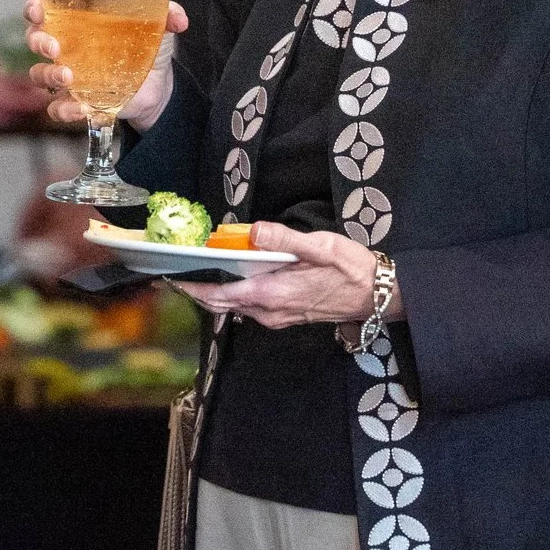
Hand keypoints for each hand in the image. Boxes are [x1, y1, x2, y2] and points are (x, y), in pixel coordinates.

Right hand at [25, 0, 187, 129]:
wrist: (158, 90)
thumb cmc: (147, 49)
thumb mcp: (158, 28)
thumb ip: (167, 16)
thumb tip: (179, 19)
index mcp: (78, 21)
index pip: (44, 8)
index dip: (35, 7)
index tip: (40, 10)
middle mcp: (67, 45)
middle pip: (34, 39)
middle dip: (38, 41)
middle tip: (54, 47)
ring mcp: (68, 75)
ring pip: (38, 74)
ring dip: (48, 75)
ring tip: (68, 78)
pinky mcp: (76, 101)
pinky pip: (56, 108)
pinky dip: (65, 109)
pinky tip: (82, 108)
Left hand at [174, 222, 395, 329]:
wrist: (377, 296)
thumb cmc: (351, 269)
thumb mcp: (321, 246)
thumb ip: (284, 239)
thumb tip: (253, 231)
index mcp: (273, 294)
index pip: (221, 294)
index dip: (193, 287)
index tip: (172, 277)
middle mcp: (270, 312)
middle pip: (222, 304)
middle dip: (197, 290)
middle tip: (174, 273)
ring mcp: (277, 317)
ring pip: (234, 307)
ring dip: (214, 293)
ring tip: (196, 272)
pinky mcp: (285, 316)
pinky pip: (249, 308)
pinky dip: (232, 295)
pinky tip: (230, 278)